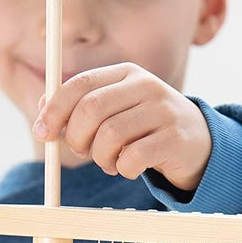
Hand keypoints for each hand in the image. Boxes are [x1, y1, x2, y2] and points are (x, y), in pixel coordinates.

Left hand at [32, 63, 211, 192]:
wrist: (198, 144)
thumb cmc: (147, 128)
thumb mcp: (116, 110)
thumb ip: (81, 106)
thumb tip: (42, 108)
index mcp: (127, 73)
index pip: (81, 84)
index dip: (55, 109)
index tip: (42, 133)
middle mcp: (146, 86)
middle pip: (92, 109)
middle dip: (77, 137)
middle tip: (82, 151)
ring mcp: (163, 111)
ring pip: (110, 136)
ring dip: (101, 157)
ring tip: (110, 162)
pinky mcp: (175, 138)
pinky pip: (132, 158)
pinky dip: (123, 169)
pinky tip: (129, 168)